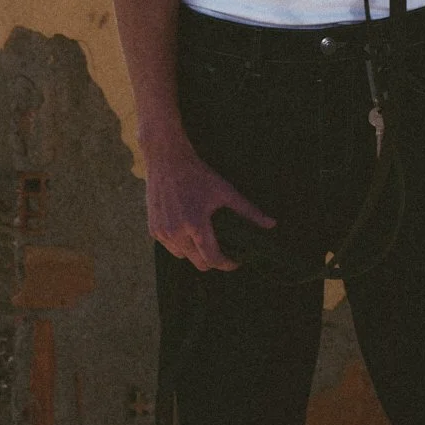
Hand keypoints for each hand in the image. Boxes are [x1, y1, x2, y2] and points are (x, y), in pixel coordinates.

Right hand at [143, 135, 273, 271]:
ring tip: (205, 238)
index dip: (227, 264)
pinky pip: (171, 247)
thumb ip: (249, 211)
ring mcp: (162, 233)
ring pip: (183, 257)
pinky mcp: (153, 230)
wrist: (167, 161)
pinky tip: (188, 230)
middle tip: (224, 250)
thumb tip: (271, 225)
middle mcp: (176, 233)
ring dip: (195, 253)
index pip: (212, 259)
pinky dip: (181, 244)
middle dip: (212, 260)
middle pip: (199, 263)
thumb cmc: (199, 175)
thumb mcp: (226, 191)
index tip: (237, 261)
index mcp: (195, 225)